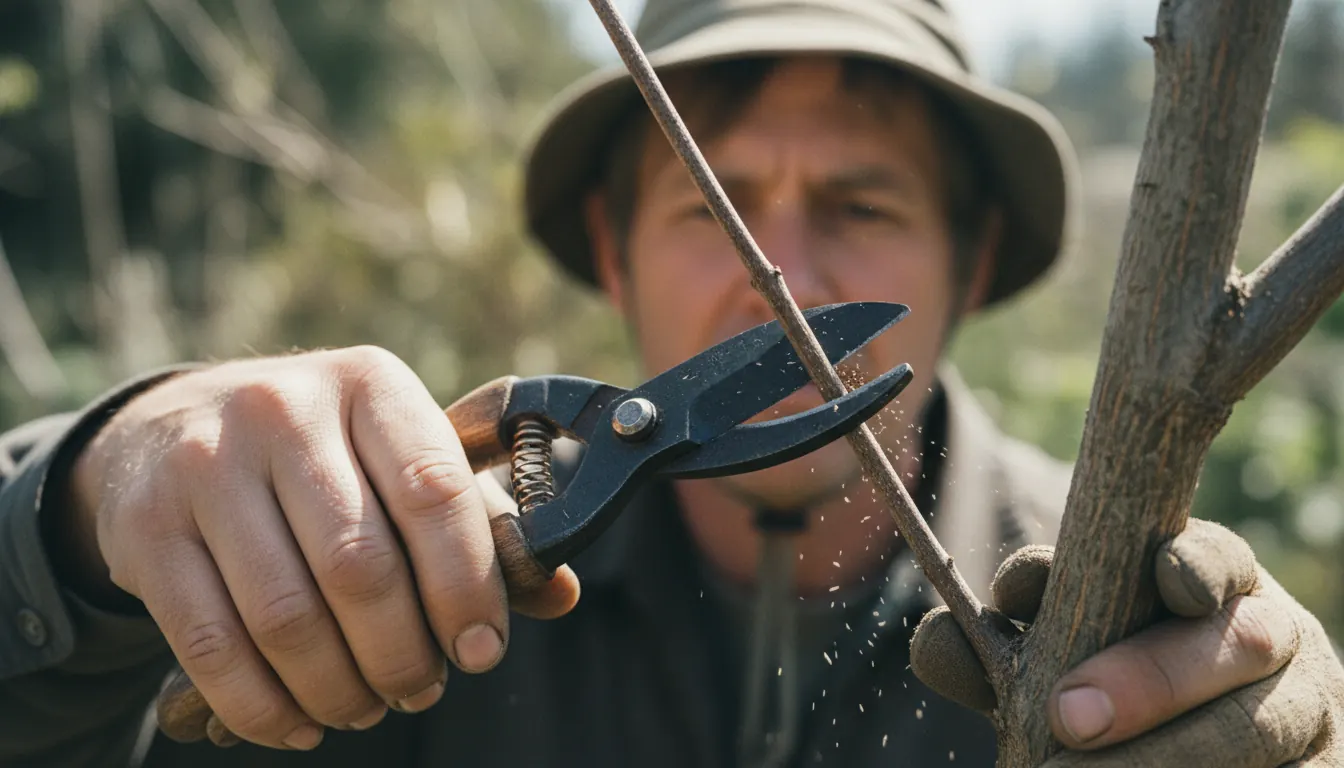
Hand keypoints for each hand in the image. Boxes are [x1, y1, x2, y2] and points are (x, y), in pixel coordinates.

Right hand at [65, 348, 580, 749]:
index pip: (435, 492)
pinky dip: (264, 706)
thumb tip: (558, 593)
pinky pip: (211, 647)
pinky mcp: (145, 528)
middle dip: (402, 654)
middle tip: (420, 688)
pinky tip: (301, 721)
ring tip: (365, 706)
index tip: (481, 650)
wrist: (169, 426)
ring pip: (286, 616)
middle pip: (360, 566)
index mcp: (370, 385)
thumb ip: (476, 520)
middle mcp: (284, 410)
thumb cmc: (320, 454)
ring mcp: (206, 464)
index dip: (467, 585)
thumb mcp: (397, 454)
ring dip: (338, 688)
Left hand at [909, 518, 1342, 765]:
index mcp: (1206, 580)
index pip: (1212, 555)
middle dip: (1150, 679)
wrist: (1173, 744)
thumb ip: (996, 646)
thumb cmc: (1096, 684)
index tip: (1161, 576)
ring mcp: (1305, 711)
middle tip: (1068, 717)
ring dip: (1170, 755)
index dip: (1191, 561)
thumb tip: (940, 642)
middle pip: (1234, 644)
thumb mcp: (1046, 655)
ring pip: (1260, 730)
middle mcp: (1269, 636)